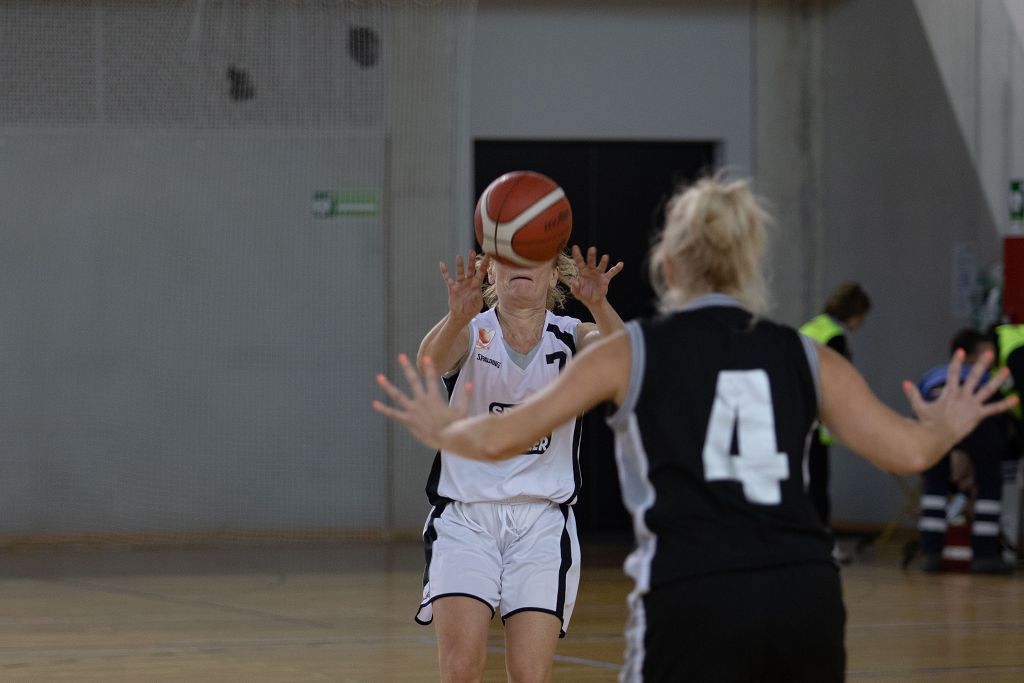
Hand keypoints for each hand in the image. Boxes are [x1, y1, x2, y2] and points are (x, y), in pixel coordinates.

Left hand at [373, 354, 470, 451]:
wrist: (447, 439)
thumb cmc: (457, 427)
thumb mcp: (464, 410)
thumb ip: (465, 396)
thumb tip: (470, 383)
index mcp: (434, 398)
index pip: (431, 378)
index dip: (429, 367)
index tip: (426, 357)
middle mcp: (422, 401)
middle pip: (413, 381)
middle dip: (406, 368)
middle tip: (401, 356)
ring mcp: (413, 410)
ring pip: (398, 395)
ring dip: (388, 386)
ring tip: (379, 377)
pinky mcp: (408, 420)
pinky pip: (393, 414)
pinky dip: (384, 409)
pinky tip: (374, 404)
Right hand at [440, 251, 489, 322]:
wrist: (461, 316)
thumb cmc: (472, 309)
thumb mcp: (478, 304)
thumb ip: (478, 297)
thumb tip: (476, 291)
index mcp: (476, 285)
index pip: (481, 273)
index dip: (484, 265)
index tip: (488, 256)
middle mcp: (468, 282)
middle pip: (470, 269)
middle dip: (471, 261)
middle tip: (472, 251)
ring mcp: (460, 284)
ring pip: (460, 272)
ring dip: (459, 265)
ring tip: (459, 256)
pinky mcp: (452, 288)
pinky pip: (448, 278)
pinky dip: (444, 272)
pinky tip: (442, 264)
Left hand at [569, 245, 623, 307]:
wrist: (593, 301)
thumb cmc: (583, 294)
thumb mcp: (576, 293)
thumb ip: (574, 287)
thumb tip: (573, 280)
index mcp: (582, 272)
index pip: (579, 262)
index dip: (577, 255)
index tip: (575, 247)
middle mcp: (591, 271)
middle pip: (591, 261)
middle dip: (591, 255)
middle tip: (592, 249)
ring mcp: (599, 274)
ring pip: (601, 266)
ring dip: (603, 262)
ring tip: (605, 257)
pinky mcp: (605, 279)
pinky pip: (611, 273)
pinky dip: (616, 269)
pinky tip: (620, 264)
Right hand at [902, 349, 1018, 444]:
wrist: (936, 437)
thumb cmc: (927, 423)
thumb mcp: (919, 407)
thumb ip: (913, 393)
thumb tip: (905, 382)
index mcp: (949, 392)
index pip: (953, 372)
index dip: (956, 361)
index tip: (961, 351)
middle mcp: (962, 395)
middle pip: (974, 376)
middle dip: (982, 364)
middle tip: (989, 353)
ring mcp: (971, 405)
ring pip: (987, 389)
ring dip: (998, 379)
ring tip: (1005, 370)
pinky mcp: (978, 415)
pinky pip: (994, 409)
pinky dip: (1005, 404)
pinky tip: (1016, 398)